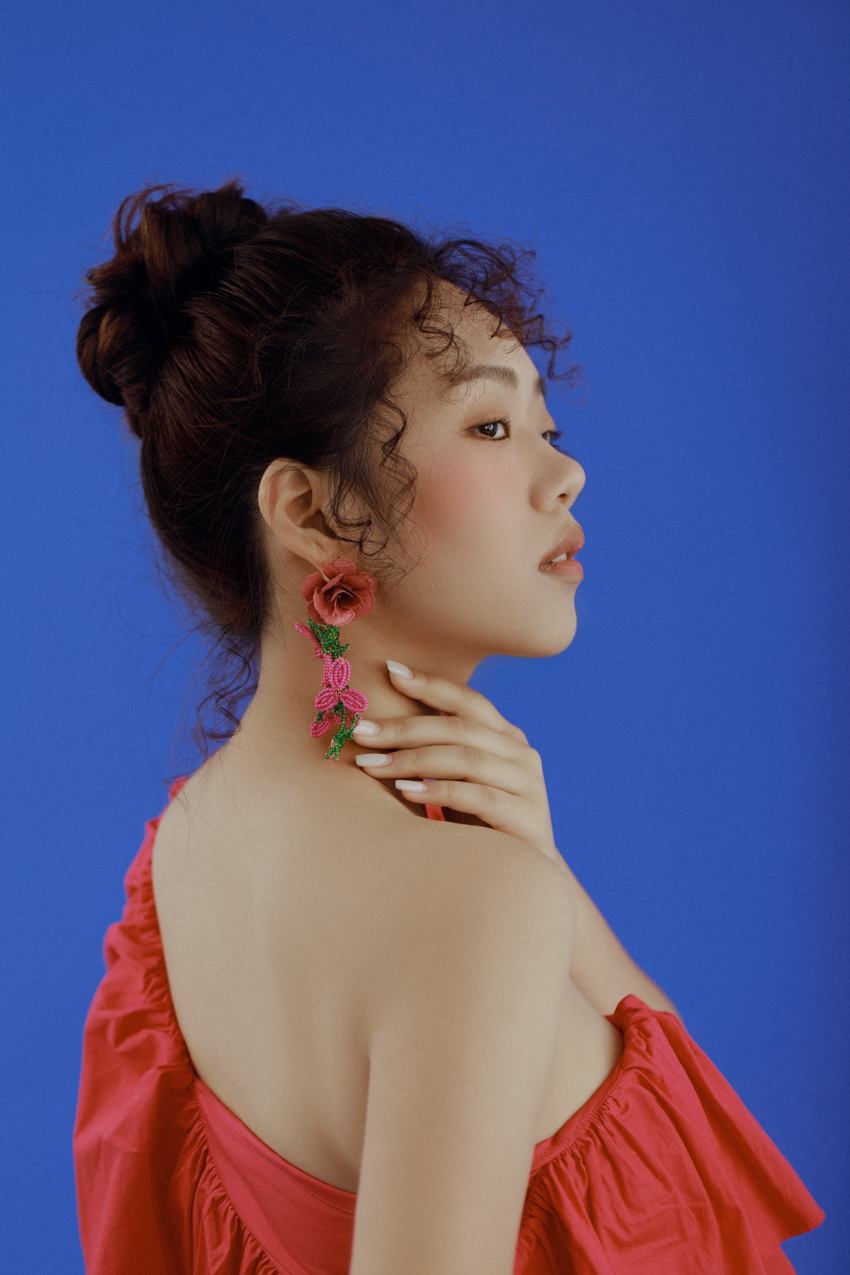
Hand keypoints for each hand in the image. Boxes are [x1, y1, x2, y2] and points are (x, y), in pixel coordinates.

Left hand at [351, 662, 564, 872]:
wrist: (521, 876)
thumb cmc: (477, 824)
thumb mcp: (458, 780)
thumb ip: (437, 750)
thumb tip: (377, 726)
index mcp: (506, 736)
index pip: (468, 701)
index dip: (431, 683)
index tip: (390, 671)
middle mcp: (521, 753)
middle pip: (459, 728)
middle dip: (404, 728)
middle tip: (361, 733)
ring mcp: (528, 784)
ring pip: (466, 758)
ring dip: (413, 759)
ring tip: (372, 765)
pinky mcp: (528, 816)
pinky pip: (477, 795)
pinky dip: (438, 791)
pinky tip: (406, 793)